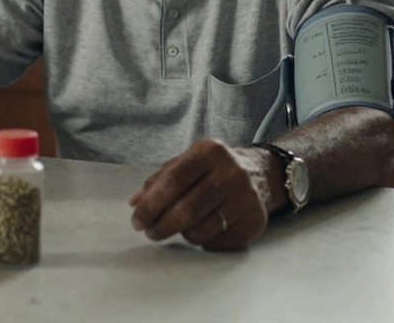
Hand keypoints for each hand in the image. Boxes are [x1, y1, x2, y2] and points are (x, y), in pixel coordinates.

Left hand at [128, 139, 281, 250]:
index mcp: (210, 152)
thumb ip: (159, 180)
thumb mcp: (187, 163)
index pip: (173, 180)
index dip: (150, 204)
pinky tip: (203, 229)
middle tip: (150, 232)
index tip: (137, 220)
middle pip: (186, 210)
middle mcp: (232, 173)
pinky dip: (203, 241)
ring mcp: (246, 198)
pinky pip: (217, 242)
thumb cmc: (212, 169)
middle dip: (161, 226)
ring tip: (178, 227)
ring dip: (182, 234)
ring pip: (200, 230)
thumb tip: (135, 202)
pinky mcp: (254, 221)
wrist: (258, 174)